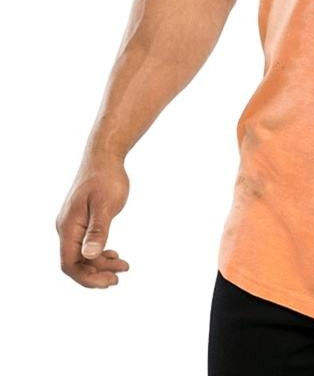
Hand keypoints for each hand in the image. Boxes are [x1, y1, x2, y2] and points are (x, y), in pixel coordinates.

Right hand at [56, 154, 129, 287]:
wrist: (104, 157)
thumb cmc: (106, 178)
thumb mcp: (105, 205)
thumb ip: (98, 230)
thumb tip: (89, 255)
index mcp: (68, 227)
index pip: (70, 264)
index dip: (88, 277)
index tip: (110, 281)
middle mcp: (66, 228)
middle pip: (75, 262)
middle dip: (96, 273)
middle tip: (119, 278)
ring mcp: (73, 224)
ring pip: (82, 254)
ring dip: (101, 263)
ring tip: (124, 267)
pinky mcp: (81, 220)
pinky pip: (86, 244)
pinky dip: (99, 252)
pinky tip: (114, 255)